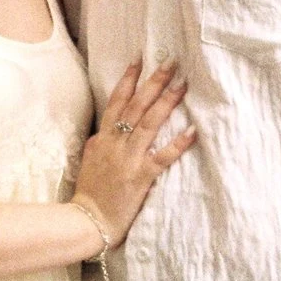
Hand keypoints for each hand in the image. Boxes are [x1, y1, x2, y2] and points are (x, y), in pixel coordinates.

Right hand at [71, 63, 195, 244]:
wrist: (87, 220)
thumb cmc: (89, 193)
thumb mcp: (90, 160)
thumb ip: (100, 143)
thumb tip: (106, 131)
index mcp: (102, 138)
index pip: (117, 102)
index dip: (129, 80)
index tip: (139, 60)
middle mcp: (115, 143)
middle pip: (136, 105)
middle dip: (154, 82)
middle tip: (170, 62)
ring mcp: (128, 158)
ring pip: (149, 123)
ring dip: (167, 102)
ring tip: (182, 85)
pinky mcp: (141, 176)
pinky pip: (163, 156)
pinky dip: (178, 143)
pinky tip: (193, 131)